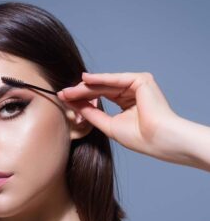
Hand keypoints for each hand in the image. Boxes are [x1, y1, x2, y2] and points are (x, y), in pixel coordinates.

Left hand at [57, 72, 179, 159]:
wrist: (158, 140)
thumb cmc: (138, 137)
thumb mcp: (109, 125)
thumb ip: (93, 114)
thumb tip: (75, 106)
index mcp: (126, 102)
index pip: (99, 98)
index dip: (81, 99)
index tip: (65, 100)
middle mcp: (131, 91)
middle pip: (99, 90)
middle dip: (80, 92)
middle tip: (62, 94)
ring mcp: (136, 84)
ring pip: (105, 84)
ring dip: (85, 87)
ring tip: (68, 91)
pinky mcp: (141, 80)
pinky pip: (115, 79)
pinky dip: (100, 79)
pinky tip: (84, 79)